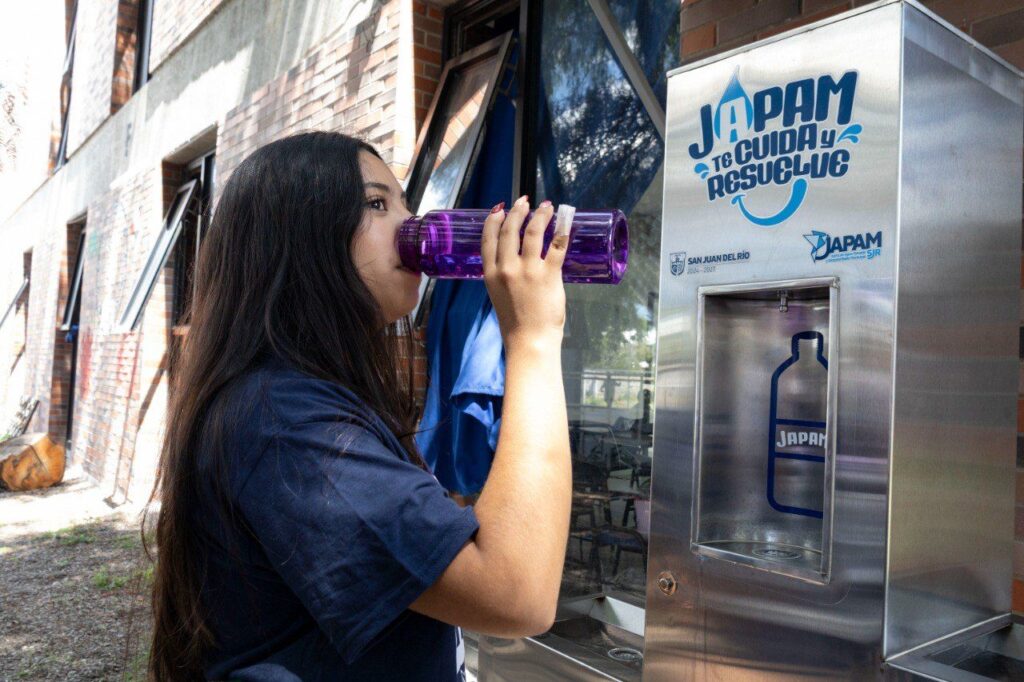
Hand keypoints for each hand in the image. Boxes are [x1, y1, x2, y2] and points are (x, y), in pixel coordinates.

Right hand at [481, 196, 568, 349]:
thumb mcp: (498, 295)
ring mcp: (528, 270)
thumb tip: (517, 259)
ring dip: (540, 215)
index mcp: (491, 273)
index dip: (493, 219)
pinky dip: (562, 231)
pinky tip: (565, 223)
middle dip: (518, 211)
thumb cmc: (516, 322)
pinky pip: (557, 246)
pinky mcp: (549, 275)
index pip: (488, 238)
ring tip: (547, 207)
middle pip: (510, 230)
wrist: (529, 341)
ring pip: (533, 232)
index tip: (500, 208)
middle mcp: (507, 268)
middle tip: (525, 202)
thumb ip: (503, 276)